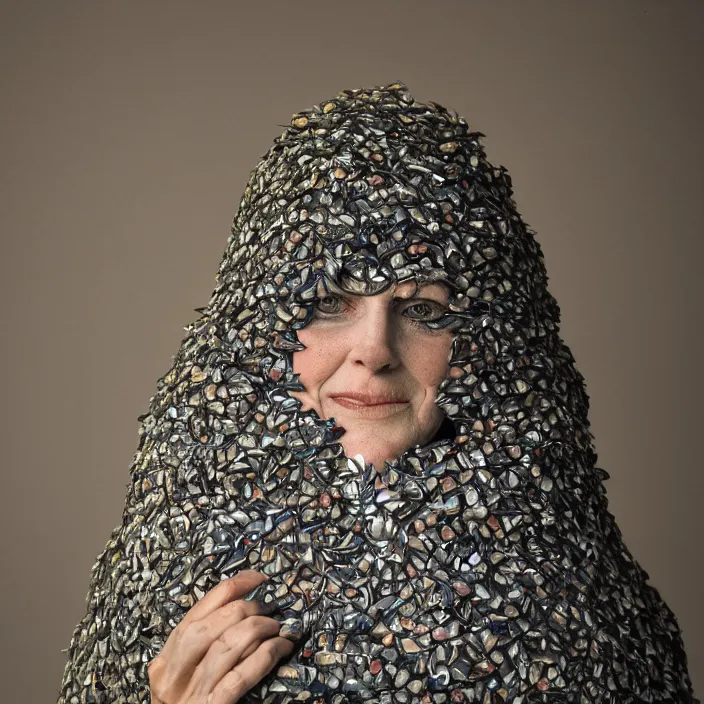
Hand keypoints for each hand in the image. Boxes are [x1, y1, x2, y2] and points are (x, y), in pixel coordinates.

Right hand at [148, 571, 294, 703]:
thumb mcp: (186, 675)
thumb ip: (203, 646)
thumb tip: (246, 611)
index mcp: (165, 659)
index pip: (200, 609)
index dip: (234, 587)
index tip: (260, 578)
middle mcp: (172, 676)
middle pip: (211, 625)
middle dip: (247, 609)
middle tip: (271, 608)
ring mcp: (190, 696)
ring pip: (226, 647)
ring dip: (259, 631)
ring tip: (278, 628)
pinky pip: (239, 678)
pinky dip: (264, 658)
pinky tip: (280, 649)